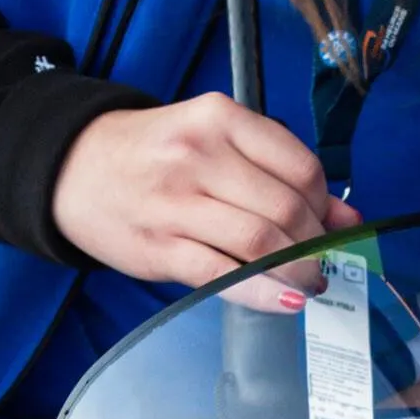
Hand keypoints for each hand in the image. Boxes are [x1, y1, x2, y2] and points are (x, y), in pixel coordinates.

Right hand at [53, 96, 360, 285]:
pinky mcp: (159, 247)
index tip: (329, 225)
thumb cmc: (152, 154)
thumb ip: (277, 171)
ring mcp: (176, 203)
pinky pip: (224, 275)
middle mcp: (198, 156)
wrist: (71, 168)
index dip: (326, 205)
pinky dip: (263, 292)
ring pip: (261, 242)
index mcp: (219, 119)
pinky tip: (283, 299)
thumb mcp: (214, 142)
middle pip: (285, 208)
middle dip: (316, 244)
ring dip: (297, 271)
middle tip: (322, 261)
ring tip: (307, 281)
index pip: (300, 167)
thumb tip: (348, 218)